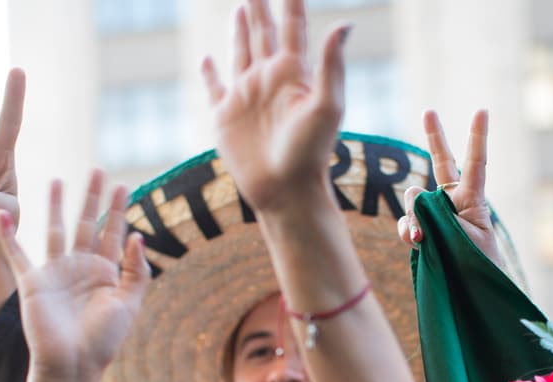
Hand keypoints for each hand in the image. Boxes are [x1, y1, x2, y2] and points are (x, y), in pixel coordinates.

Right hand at [0, 169, 149, 381]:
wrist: (72, 364)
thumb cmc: (103, 341)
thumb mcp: (129, 305)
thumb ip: (136, 271)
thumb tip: (138, 235)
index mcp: (106, 274)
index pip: (113, 233)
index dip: (118, 210)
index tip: (123, 185)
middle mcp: (81, 269)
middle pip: (87, 224)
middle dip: (92, 198)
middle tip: (98, 170)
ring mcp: (56, 273)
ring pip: (56, 230)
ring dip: (57, 206)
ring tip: (57, 179)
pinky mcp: (32, 282)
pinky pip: (17, 254)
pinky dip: (7, 235)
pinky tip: (0, 213)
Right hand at [201, 0, 348, 213]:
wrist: (285, 192)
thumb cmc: (310, 153)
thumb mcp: (326, 106)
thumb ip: (332, 64)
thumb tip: (346, 22)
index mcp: (293, 73)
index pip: (291, 26)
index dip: (290, 1)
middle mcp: (269, 80)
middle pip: (265, 32)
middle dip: (262, 5)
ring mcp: (246, 97)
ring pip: (242, 52)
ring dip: (242, 30)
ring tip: (243, 7)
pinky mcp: (224, 117)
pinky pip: (214, 88)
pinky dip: (210, 73)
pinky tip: (207, 59)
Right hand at [398, 110, 505, 271]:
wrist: (474, 295)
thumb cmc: (479, 267)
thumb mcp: (463, 239)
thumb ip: (435, 220)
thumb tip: (410, 218)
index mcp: (473, 200)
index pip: (476, 164)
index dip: (478, 137)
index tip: (482, 110)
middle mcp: (453, 203)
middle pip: (441, 164)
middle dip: (436, 137)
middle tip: (429, 111)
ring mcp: (435, 217)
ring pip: (414, 199)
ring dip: (414, 215)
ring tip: (422, 238)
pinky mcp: (422, 234)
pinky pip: (408, 224)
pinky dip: (408, 231)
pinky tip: (416, 241)